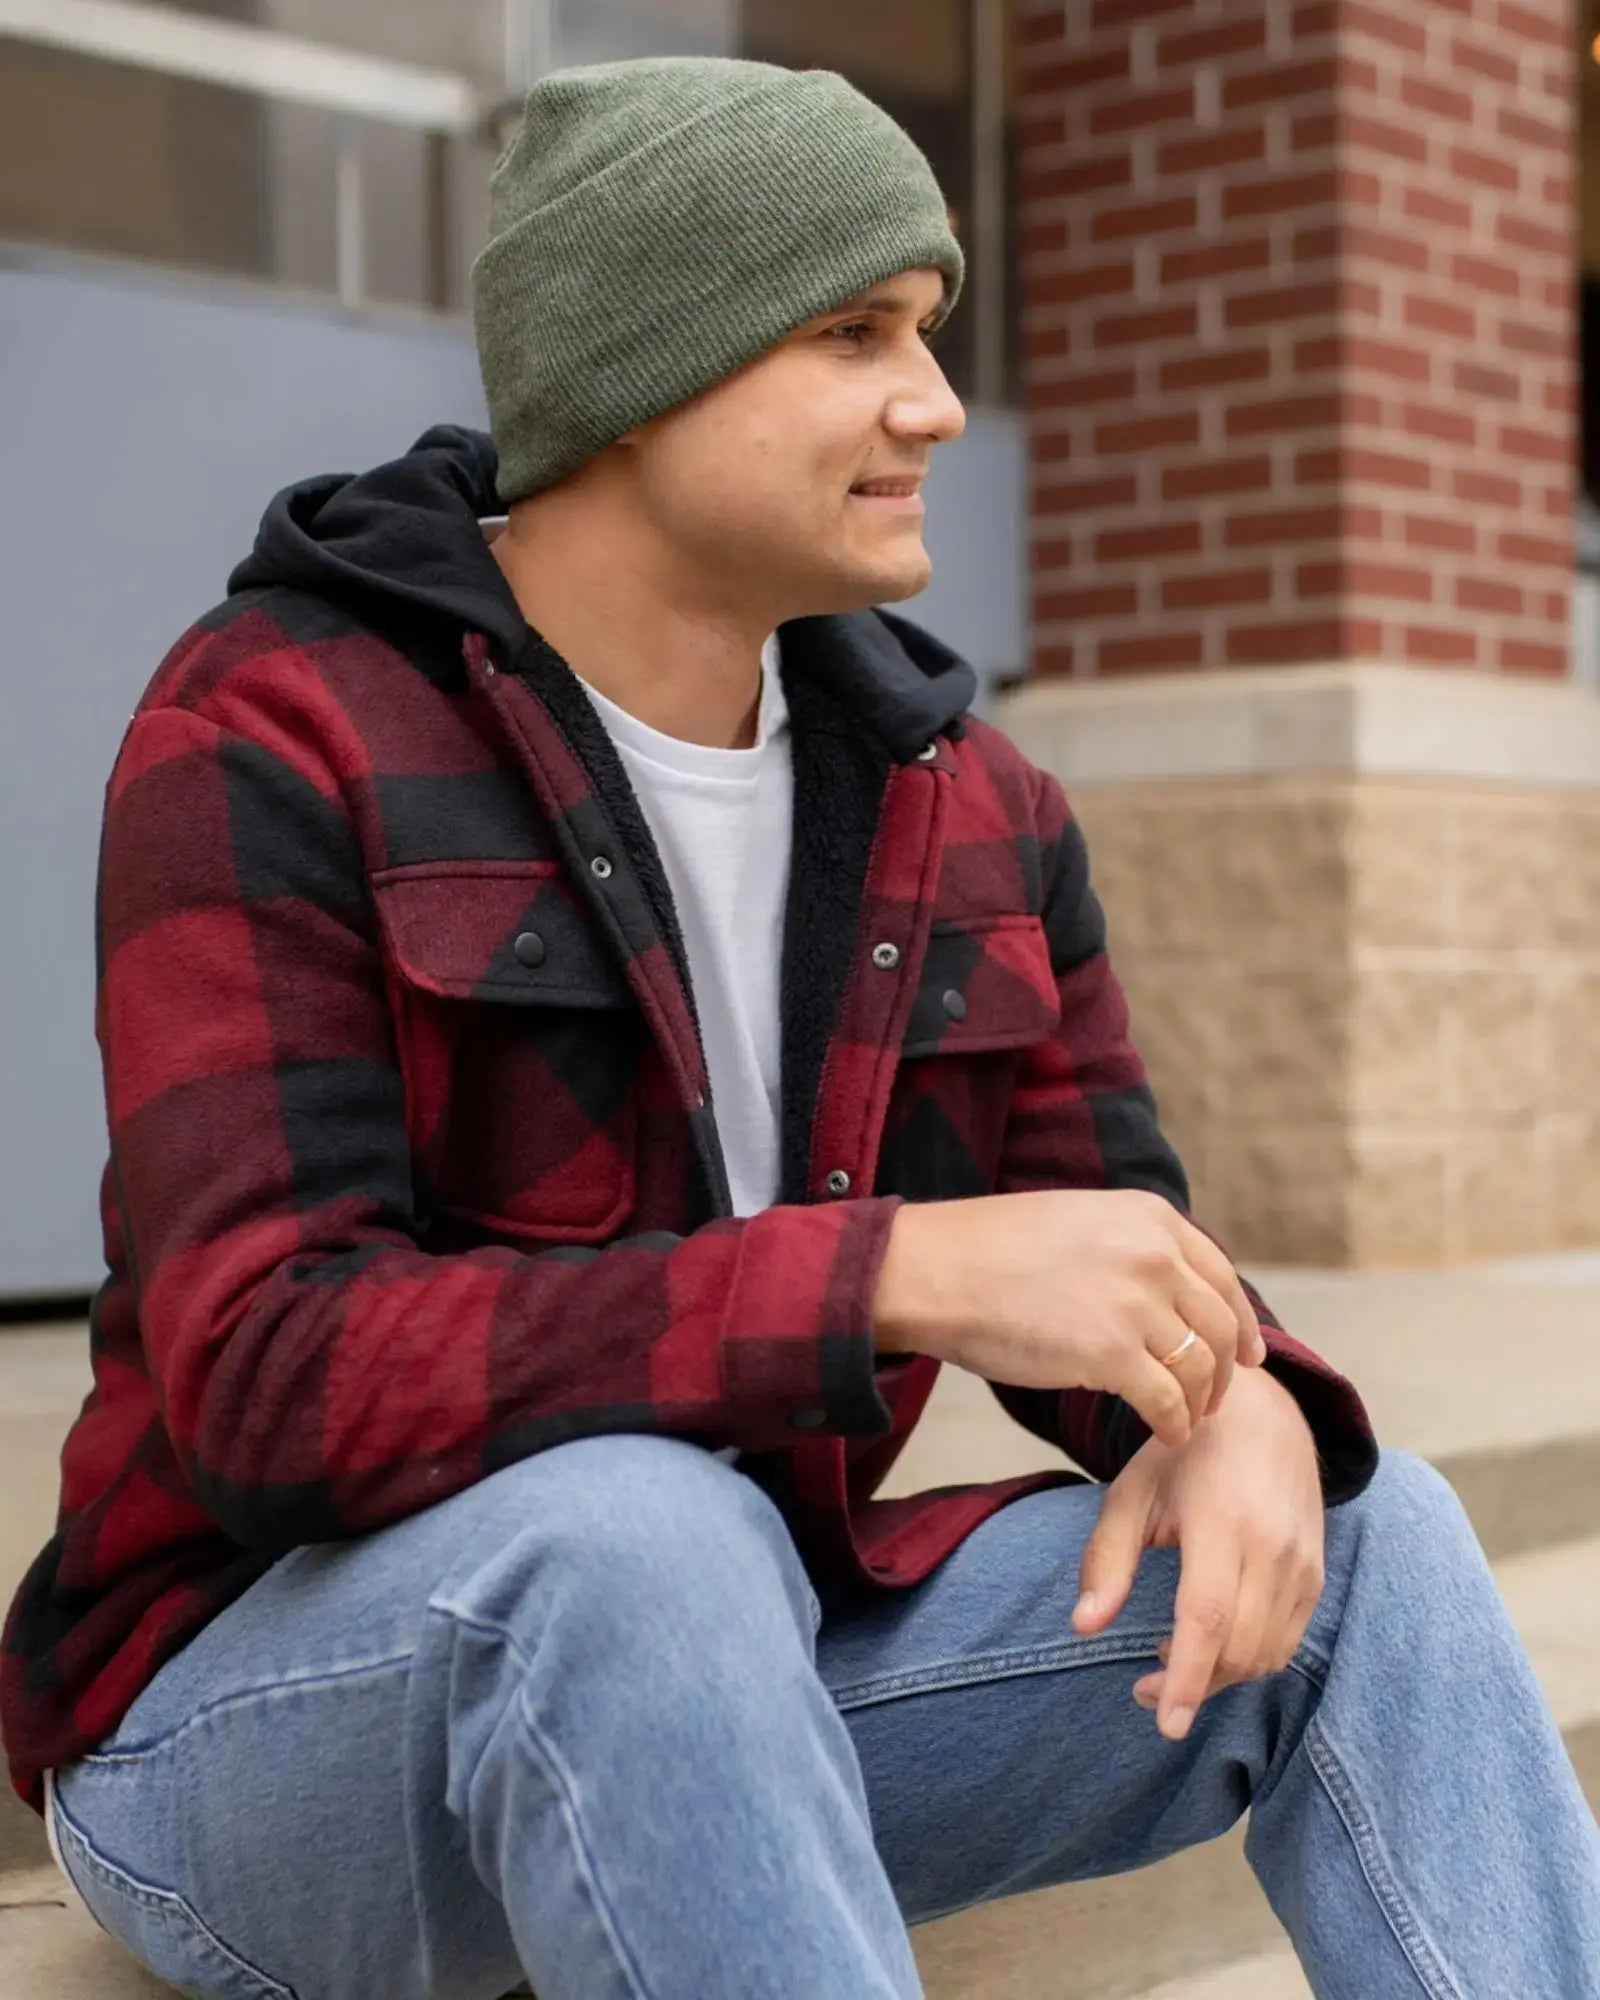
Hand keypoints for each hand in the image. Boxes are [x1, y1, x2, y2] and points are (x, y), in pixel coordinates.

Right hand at [872, 1190, 1266, 1450]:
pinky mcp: (1113, 1354)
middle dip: (1225, 1371)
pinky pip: (1169, 1403)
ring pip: (1201, 1368)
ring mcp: (1137, 1303)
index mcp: (1150, 1217)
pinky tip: (1163, 1434)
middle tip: (1214, 1399)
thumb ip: (1131, 1247)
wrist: (937, 1271)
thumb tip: (1167, 1292)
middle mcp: (1155, 1255)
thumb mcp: (1080, 1223)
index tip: (1248, 1355)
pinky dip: (1174, 1425)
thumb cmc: (991, 1252)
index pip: (1222, 1277)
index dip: (1241, 1323)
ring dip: (1199, 1403)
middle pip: (1221, 1326)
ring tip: (1183, 1420)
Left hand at [1070, 1368, 1325, 1740]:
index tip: (1163, 1721)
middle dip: (1192, 1685)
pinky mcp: (1317, 1575)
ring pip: (1267, 1653)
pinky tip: (1210, 1646)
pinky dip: (1249, 1660)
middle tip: (1142, 1690)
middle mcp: (1272, 1545)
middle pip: (1239, 1647)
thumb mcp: (1132, 1491)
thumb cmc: (1185, 1454)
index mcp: (1222, 1520)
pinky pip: (1287, 1641)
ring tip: (1169, 1665)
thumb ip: (1107, 1558)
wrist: (1265, 1416)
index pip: (1207, 1617)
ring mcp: (1303, 1562)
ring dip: (1219, 1679)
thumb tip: (1084, 1626)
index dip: (1186, 1676)